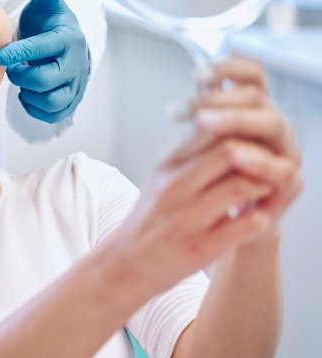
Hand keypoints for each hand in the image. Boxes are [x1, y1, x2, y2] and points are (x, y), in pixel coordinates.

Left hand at [0, 0, 88, 123]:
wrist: (65, 42)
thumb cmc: (49, 23)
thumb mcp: (46, 6)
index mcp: (68, 39)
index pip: (44, 48)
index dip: (21, 53)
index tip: (1, 55)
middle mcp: (76, 63)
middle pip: (47, 80)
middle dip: (22, 76)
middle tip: (12, 68)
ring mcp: (75, 84)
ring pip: (54, 101)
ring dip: (30, 95)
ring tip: (21, 81)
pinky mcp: (71, 100)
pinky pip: (55, 114)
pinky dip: (37, 109)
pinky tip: (27, 95)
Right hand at [107, 59, 301, 296]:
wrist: (126, 263)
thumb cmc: (150, 218)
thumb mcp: (160, 178)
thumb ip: (188, 155)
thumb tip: (222, 129)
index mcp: (166, 167)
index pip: (210, 129)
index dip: (240, 131)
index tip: (252, 142)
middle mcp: (174, 188)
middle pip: (229, 152)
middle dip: (257, 155)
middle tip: (267, 164)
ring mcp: (188, 218)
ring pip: (241, 186)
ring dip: (263, 187)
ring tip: (265, 191)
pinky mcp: (202, 247)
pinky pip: (245, 225)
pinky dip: (259, 219)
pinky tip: (257, 218)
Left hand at [182, 59, 301, 238]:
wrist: (225, 221)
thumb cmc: (213, 176)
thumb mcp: (200, 143)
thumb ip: (199, 117)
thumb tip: (185, 94)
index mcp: (253, 110)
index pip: (251, 75)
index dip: (228, 68)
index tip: (196, 74)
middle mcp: (271, 125)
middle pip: (256, 97)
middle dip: (218, 98)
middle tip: (187, 109)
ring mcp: (284, 152)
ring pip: (272, 125)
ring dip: (237, 120)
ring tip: (205, 123)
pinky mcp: (289, 183)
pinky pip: (283, 168)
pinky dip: (260, 161)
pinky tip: (237, 156)